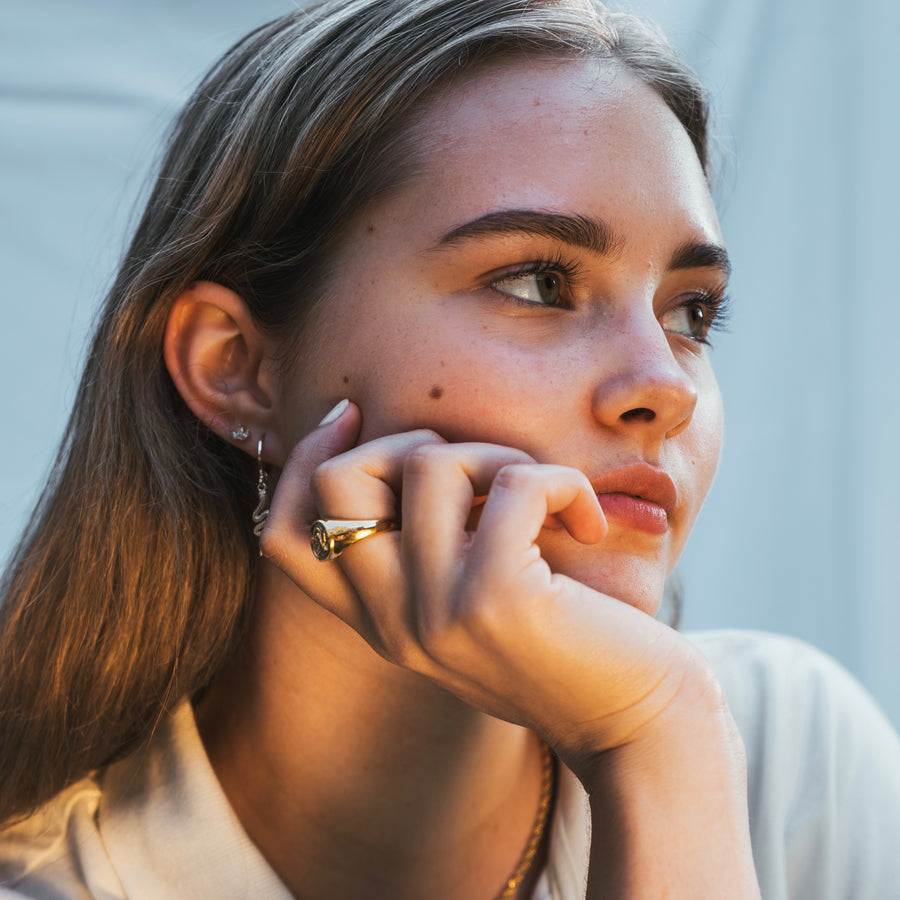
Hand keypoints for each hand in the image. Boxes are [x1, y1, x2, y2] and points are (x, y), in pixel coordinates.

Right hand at [260, 402, 715, 779]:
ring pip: (429, 464)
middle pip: (337, 484)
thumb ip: (428, 548)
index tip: (356, 417)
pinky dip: (561, 481)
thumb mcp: (474, 602)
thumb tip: (412, 447)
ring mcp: (438, 612)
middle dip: (407, 440)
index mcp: (382, 623)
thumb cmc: (569, 647)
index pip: (285, 536)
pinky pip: (513, 482)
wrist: (640, 725)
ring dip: (499, 455)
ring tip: (545, 495)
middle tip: (477, 466)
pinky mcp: (497, 598)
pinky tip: (587, 519)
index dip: (304, 462)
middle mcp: (394, 623)